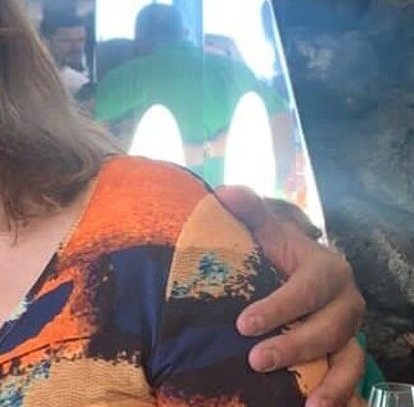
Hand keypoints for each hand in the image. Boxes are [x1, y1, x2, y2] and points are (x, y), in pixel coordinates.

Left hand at [215, 185, 365, 406]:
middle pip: (329, 328)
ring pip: (347, 357)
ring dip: (330, 383)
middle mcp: (346, 302)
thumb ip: (250, 213)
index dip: (279, 308)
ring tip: (307, 405)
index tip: (243, 324)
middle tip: (255, 360)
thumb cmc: (275, 253)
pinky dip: (340, 395)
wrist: (295, 272)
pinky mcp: (346, 354)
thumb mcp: (265, 232)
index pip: (307, 289)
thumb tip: (228, 193)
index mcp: (328, 269)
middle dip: (295, 346)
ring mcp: (350, 331)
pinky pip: (351, 377)